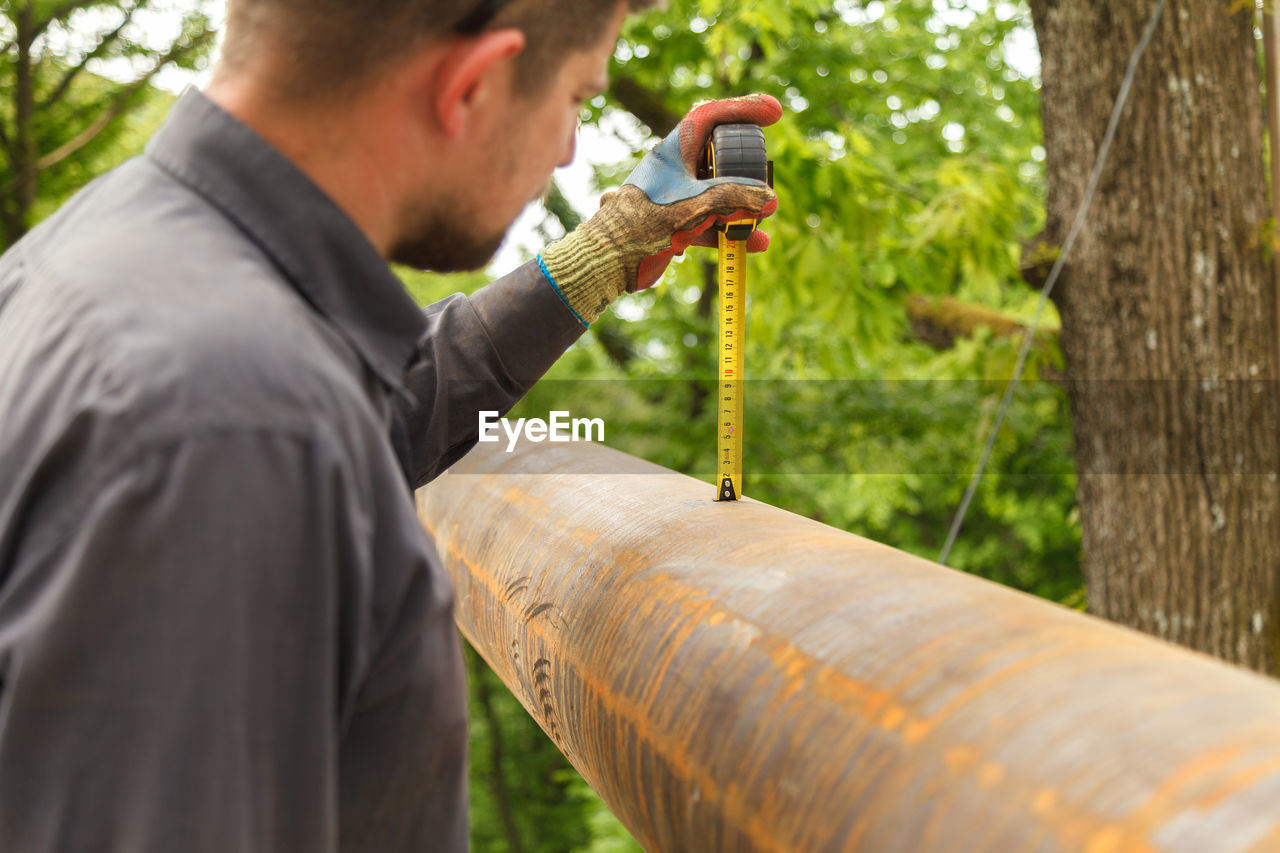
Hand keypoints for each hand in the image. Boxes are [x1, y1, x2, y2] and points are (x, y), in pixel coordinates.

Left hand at [538, 94, 780, 324]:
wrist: (608, 261)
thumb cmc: (642, 224)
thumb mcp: (695, 206)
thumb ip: (733, 198)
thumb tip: (768, 199)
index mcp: (674, 150)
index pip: (712, 116)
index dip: (743, 109)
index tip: (773, 112)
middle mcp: (677, 169)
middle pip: (721, 158)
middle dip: (749, 172)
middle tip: (767, 182)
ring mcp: (677, 196)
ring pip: (719, 194)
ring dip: (743, 208)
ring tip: (765, 221)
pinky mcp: (677, 223)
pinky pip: (712, 221)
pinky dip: (731, 231)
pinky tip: (754, 244)